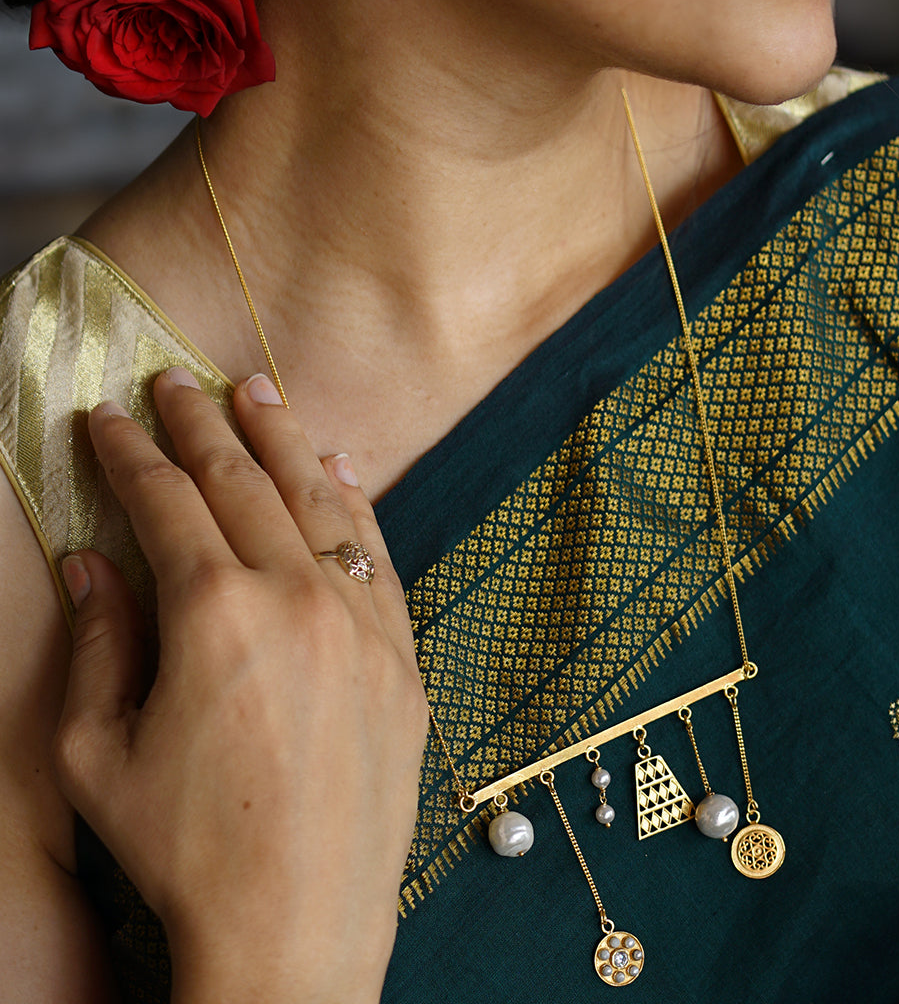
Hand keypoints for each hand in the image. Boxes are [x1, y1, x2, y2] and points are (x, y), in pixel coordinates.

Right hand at [54, 368, 427, 1003]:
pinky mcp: (402, 654)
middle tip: (178, 383)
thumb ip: (98, 642)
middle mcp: (298, 598)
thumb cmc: (185, 847)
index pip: (165, 502)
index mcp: (215, 612)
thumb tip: (92, 562)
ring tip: (259, 393)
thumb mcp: (97, 754)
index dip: (131, 453)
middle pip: (244, 482)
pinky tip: (339, 468)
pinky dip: (354, 503)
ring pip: (320, 501)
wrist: (297, 920)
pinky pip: (377, 554)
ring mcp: (362, 621)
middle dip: (204, 424)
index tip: (108, 417)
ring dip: (284, 440)